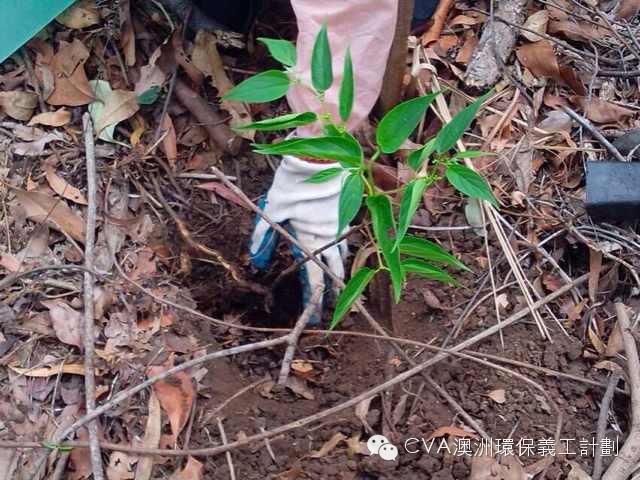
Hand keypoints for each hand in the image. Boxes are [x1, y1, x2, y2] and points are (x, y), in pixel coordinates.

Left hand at [249, 155, 347, 323]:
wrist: (318, 159)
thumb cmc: (293, 183)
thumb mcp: (272, 209)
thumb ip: (262, 235)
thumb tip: (255, 260)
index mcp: (309, 239)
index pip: (314, 277)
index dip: (315, 298)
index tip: (317, 314)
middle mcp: (328, 237)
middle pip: (333, 271)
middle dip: (331, 291)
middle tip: (327, 307)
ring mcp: (338, 227)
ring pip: (341, 255)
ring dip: (337, 271)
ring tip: (334, 285)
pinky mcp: (343, 215)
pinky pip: (344, 240)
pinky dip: (340, 251)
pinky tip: (336, 254)